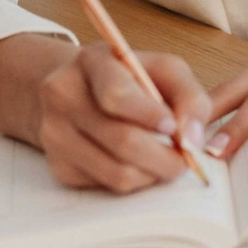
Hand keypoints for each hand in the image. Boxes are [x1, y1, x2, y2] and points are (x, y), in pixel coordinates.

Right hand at [32, 42, 212, 192]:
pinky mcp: (58, 165)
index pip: (117, 96)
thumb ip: (189, 97)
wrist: (81, 91)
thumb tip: (193, 139)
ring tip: (165, 160)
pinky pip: (106, 186)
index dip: (150, 117)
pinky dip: (133, 180)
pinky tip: (138, 162)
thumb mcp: (165, 71)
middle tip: (186, 159)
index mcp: (93, 62)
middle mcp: (64, 96)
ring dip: (153, 173)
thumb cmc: (132, 79)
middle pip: (122, 141)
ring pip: (117, 172)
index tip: (174, 128)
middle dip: (166, 157)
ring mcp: (54, 133)